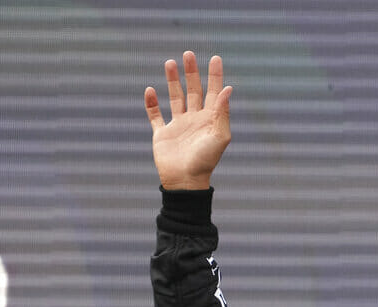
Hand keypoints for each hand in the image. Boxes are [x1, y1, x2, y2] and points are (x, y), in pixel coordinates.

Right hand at [144, 51, 231, 189]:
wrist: (185, 181)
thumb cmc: (205, 161)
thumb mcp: (219, 136)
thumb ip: (222, 112)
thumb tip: (227, 89)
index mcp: (210, 120)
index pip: (214, 92)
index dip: (215, 76)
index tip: (215, 58)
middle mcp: (194, 120)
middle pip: (194, 90)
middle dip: (192, 72)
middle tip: (189, 54)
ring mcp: (178, 126)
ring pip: (175, 98)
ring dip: (173, 81)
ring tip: (170, 62)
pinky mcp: (162, 135)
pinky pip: (155, 116)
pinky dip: (152, 104)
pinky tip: (150, 90)